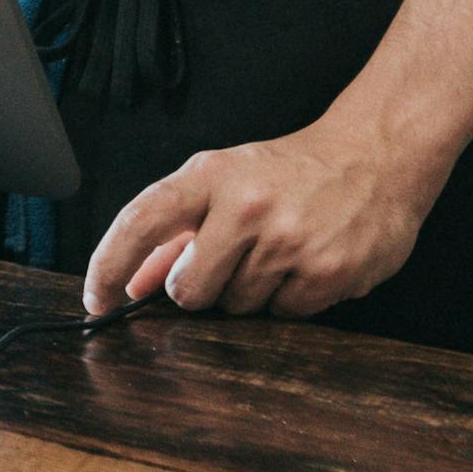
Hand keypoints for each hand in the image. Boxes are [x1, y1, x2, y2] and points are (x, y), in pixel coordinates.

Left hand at [82, 118, 440, 320]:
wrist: (376, 156)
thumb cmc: (290, 172)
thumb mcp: (224, 182)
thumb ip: (176, 232)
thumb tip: (132, 284)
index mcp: (210, 175)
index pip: (141, 221)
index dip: (109, 265)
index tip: (96, 298)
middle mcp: (246, 206)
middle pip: (189, 289)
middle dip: (198, 288)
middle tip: (229, 259)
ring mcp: (290, 241)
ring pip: (237, 307)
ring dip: (249, 292)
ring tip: (277, 251)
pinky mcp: (329, 272)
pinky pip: (285, 315)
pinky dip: (290, 299)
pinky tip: (307, 264)